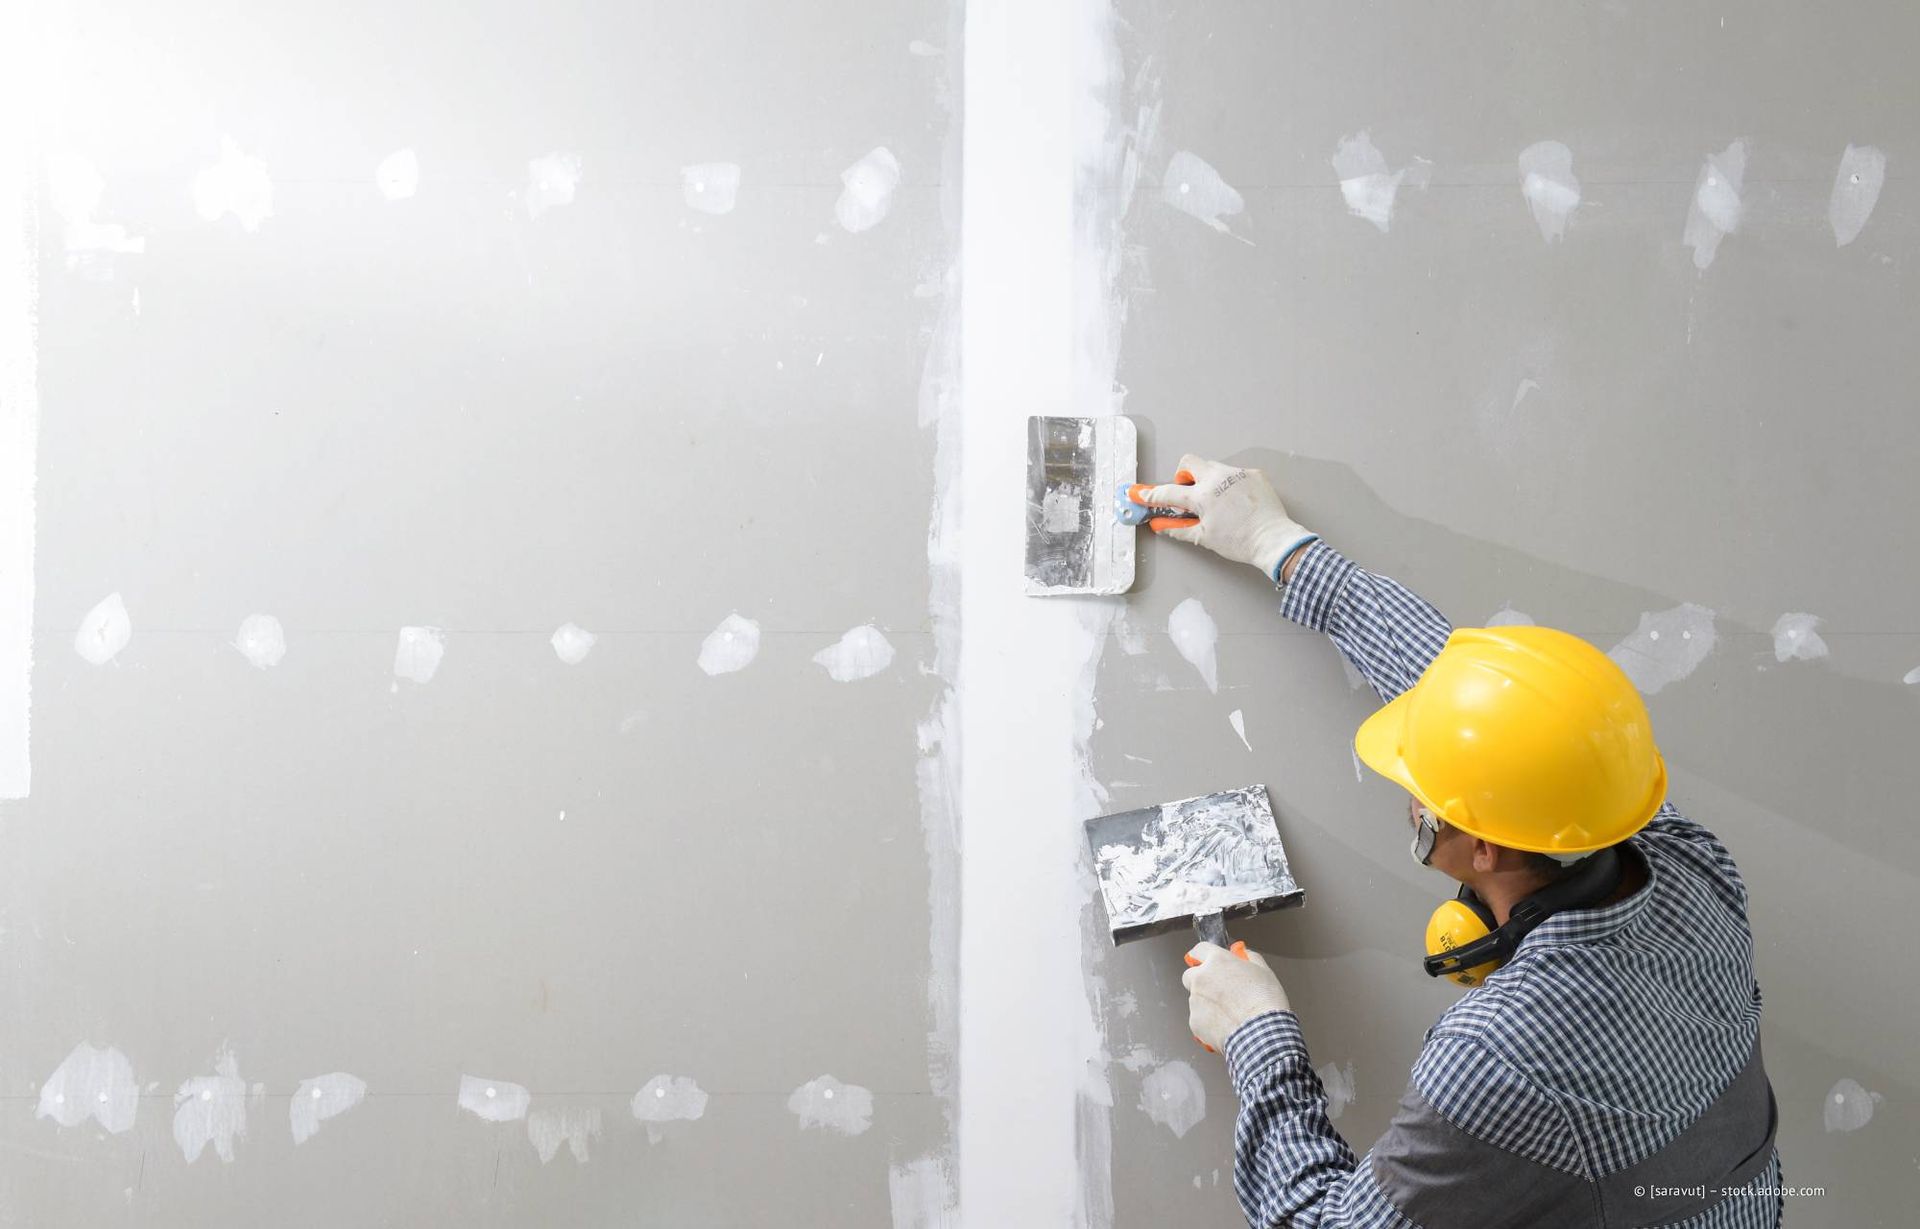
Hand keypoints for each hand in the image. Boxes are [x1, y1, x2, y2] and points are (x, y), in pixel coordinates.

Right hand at [1138, 455, 1315, 580]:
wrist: (1273, 540)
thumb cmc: (1240, 541)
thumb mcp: (1204, 537)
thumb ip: (1178, 528)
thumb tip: (1161, 526)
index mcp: (1203, 496)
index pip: (1169, 492)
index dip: (1151, 495)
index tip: (1141, 494)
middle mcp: (1218, 478)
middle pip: (1189, 462)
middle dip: (1184, 476)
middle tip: (1188, 495)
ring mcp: (1237, 474)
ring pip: (1213, 467)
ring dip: (1208, 480)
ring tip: (1217, 502)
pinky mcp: (1253, 474)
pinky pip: (1234, 473)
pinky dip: (1230, 484)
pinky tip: (1237, 502)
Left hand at [1184, 942, 1291, 1053]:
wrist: (1262, 1034)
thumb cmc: (1264, 1003)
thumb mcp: (1264, 971)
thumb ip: (1249, 957)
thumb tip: (1243, 954)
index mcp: (1217, 961)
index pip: (1199, 950)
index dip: (1204, 955)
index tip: (1206, 960)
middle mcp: (1201, 979)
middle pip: (1190, 975)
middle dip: (1201, 980)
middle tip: (1219, 989)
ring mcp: (1195, 1001)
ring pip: (1196, 999)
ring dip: (1207, 1003)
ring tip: (1230, 1013)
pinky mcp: (1195, 1022)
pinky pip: (1199, 1019)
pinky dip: (1208, 1022)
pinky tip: (1226, 1025)